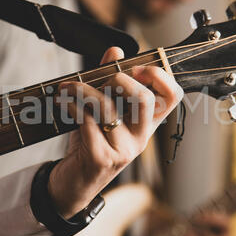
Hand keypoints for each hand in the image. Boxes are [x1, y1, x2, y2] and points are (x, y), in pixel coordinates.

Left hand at [48, 47, 182, 217]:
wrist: (72, 184)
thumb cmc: (89, 144)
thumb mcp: (101, 112)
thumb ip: (108, 80)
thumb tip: (116, 50)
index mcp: (146, 123)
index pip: (172, 97)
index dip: (160, 77)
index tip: (137, 68)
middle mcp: (140, 137)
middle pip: (145, 99)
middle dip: (119, 79)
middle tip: (100, 79)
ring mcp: (123, 150)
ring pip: (109, 108)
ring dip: (83, 90)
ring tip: (67, 87)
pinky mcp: (101, 158)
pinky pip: (87, 122)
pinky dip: (71, 106)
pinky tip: (62, 103)